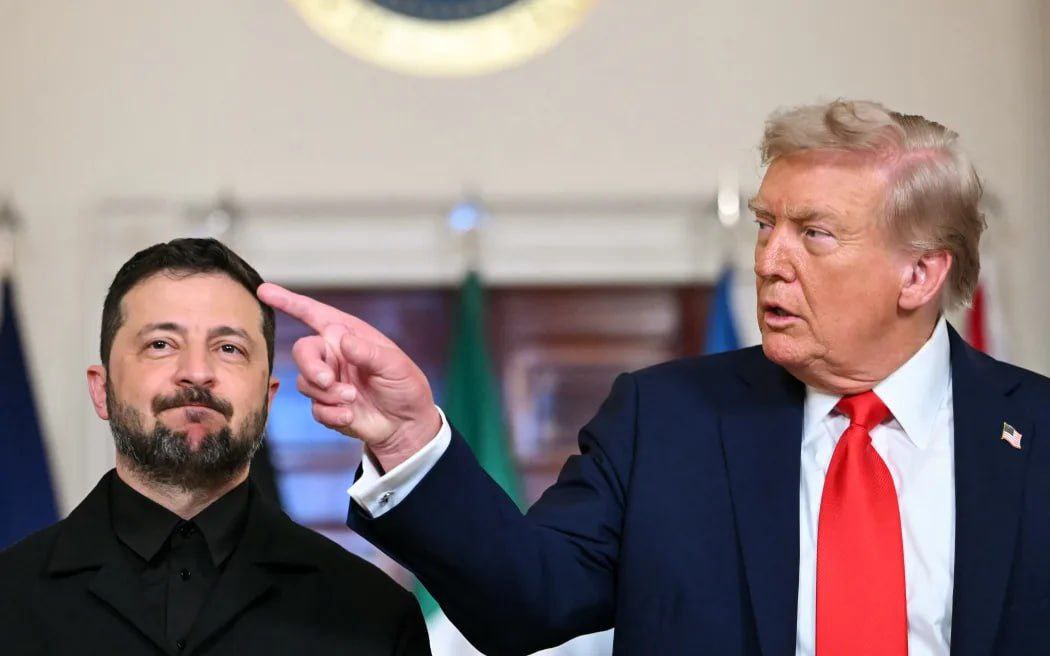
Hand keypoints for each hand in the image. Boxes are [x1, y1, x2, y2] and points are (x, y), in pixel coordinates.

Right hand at [257, 283, 441, 470]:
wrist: (407, 423)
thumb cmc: (405, 386)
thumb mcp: (395, 365)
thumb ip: (368, 352)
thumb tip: (341, 340)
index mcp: (349, 336)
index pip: (314, 314)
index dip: (288, 301)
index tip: (264, 290)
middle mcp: (334, 355)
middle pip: (303, 351)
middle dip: (311, 366)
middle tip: (326, 380)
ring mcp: (328, 381)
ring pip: (305, 382)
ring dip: (327, 393)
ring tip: (352, 399)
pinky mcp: (327, 405)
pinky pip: (315, 408)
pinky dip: (331, 413)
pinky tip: (349, 415)